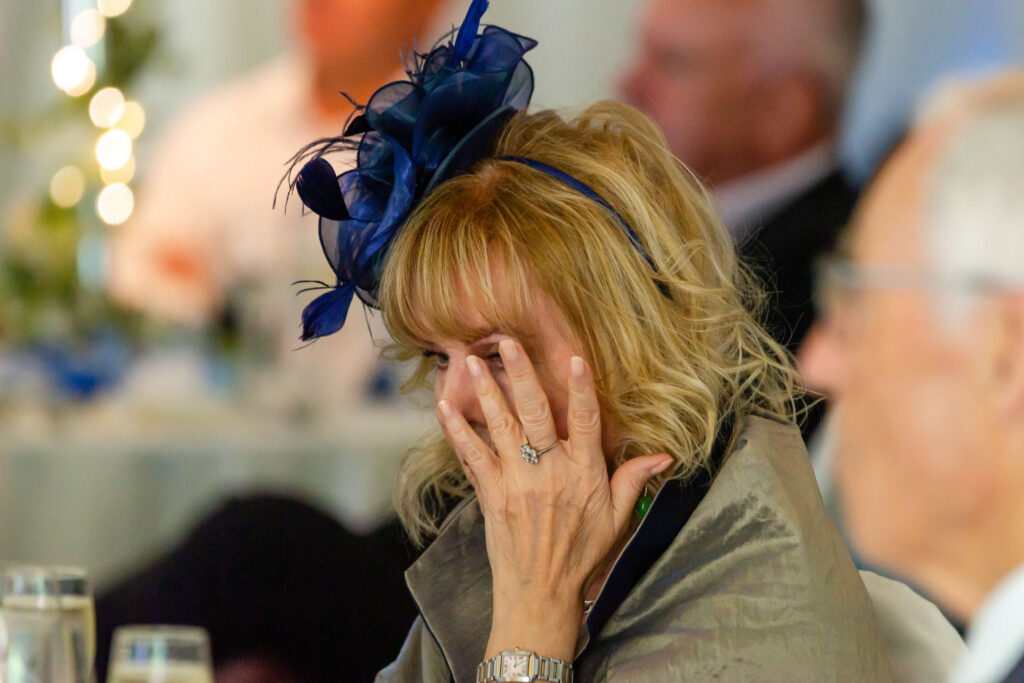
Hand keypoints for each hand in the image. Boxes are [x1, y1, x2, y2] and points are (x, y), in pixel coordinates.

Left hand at [436, 339, 671, 660]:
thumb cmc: (582, 555)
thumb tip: (663, 455)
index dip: (582, 390)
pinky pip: (472, 456)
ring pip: (501, 428)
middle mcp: (550, 472)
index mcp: (584, 474)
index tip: (575, 358)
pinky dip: (457, 431)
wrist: (541, 593)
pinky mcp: (492, 494)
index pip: (587, 423)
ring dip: (485, 393)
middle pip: (537, 415)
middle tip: (507, 343)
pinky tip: (444, 407)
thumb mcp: (617, 518)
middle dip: (521, 375)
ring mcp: (518, 482)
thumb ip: (633, 480)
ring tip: (469, 362)